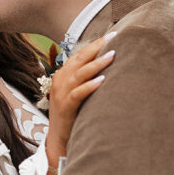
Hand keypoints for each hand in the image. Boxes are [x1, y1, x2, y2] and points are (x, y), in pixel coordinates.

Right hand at [46, 33, 115, 173]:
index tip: (111, 35)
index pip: (79, 54)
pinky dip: (90, 86)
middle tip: (114, 38)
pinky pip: (78, 93)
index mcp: (63, 75)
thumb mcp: (76, 92)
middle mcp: (60, 81)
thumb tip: (107, 65)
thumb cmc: (72, 114)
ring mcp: (61, 94)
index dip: (94, 44)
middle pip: (79, 59)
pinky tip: (102, 80)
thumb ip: (85, 79)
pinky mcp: (65, 107)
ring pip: (79, 74)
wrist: (58, 139)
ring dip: (97, 64)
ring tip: (112, 55)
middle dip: (97, 47)